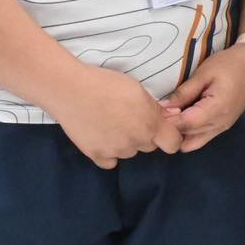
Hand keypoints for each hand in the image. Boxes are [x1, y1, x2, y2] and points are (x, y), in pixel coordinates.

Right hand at [48, 66, 182, 168]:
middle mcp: (136, 142)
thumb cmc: (107, 83)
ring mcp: (115, 151)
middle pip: (149, 146)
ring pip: (129, 152)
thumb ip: (156, 108)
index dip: (171, 136)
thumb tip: (172, 117)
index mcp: (151, 125)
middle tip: (129, 119)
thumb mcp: (138, 90)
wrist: (71, 89)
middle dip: (145, 136)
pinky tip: (101, 136)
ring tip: (110, 123)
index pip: (174, 144)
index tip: (163, 129)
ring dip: (126, 143)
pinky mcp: (96, 155)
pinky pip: (110, 161)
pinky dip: (108, 152)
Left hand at [162, 46, 244, 151]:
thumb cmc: (230, 64)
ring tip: (171, 115)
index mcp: (216, 111)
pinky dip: (188, 133)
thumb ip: (183, 93)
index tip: (154, 109)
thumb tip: (162, 108)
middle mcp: (219, 125)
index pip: (184, 126)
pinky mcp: (222, 126)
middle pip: (186, 139)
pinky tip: (182, 116)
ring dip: (179, 134)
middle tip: (160, 112)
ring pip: (192, 143)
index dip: (167, 120)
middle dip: (170, 130)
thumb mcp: (203, 74)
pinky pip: (200, 138)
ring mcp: (221, 128)